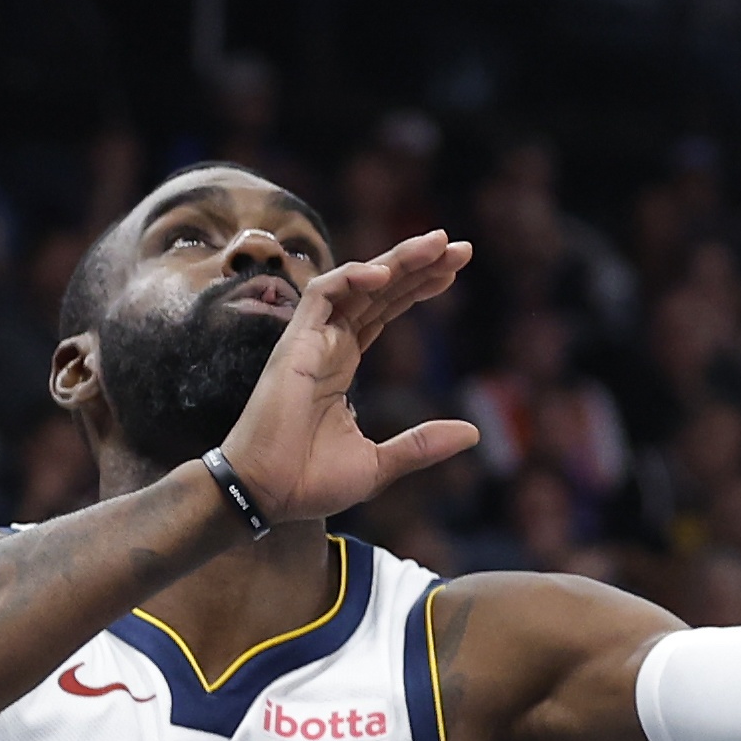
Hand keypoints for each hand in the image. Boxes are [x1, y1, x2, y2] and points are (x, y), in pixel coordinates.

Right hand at [215, 231, 483, 523]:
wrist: (266, 496)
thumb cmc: (310, 482)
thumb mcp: (378, 463)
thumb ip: (421, 444)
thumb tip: (473, 433)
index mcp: (344, 363)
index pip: (385, 309)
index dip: (416, 286)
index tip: (454, 271)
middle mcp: (329, 343)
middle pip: (378, 289)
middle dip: (417, 264)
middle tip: (460, 247)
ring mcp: (311, 340)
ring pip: (356, 282)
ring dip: (395, 260)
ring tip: (436, 244)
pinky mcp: (295, 344)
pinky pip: (321, 295)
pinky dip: (351, 278)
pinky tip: (384, 274)